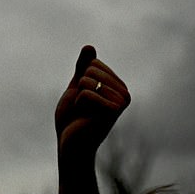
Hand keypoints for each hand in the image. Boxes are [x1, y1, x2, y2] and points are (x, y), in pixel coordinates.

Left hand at [54, 46, 130, 190]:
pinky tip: (84, 117)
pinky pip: (86, 92)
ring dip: (78, 96)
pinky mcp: (112, 112)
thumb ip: (82, 68)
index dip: (80, 79)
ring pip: (88, 79)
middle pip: (91, 69)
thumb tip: (89, 47)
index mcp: (117, 87)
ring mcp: (120, 103)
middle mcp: (124, 94)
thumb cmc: (73, 119)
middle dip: (78, 87)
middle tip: (82, 107)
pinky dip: (77, 103)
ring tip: (83, 112)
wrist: (70, 146)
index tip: (83, 98)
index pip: (93, 63)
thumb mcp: (76, 87)